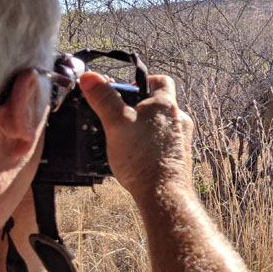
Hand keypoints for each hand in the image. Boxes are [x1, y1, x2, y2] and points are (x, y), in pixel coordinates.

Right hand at [79, 72, 194, 202]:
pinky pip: (164, 142)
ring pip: (161, 124)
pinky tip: (136, 155)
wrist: (162, 194)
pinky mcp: (179, 156)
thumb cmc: (142, 159)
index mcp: (166, 105)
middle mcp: (179, 119)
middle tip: (120, 117)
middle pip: (159, 103)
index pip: (161, 80)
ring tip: (126, 138)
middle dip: (139, 108)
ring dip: (145, 127)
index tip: (128, 90)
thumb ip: (104, 99)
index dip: (143, 81)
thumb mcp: (116, 123)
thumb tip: (90, 77)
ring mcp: (182, 139)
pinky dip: (151, 144)